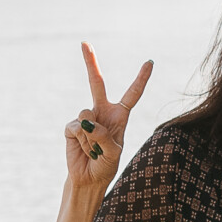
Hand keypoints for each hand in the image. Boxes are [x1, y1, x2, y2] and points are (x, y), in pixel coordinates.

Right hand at [64, 42, 152, 195]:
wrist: (88, 178)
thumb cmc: (106, 164)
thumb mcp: (113, 152)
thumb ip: (104, 136)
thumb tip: (87, 122)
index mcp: (119, 115)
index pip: (132, 94)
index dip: (141, 79)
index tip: (150, 62)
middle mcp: (102, 112)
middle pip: (97, 83)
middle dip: (90, 63)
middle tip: (84, 43)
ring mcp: (86, 118)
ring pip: (87, 116)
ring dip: (92, 138)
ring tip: (94, 150)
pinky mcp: (71, 127)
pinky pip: (77, 128)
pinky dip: (82, 142)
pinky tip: (84, 150)